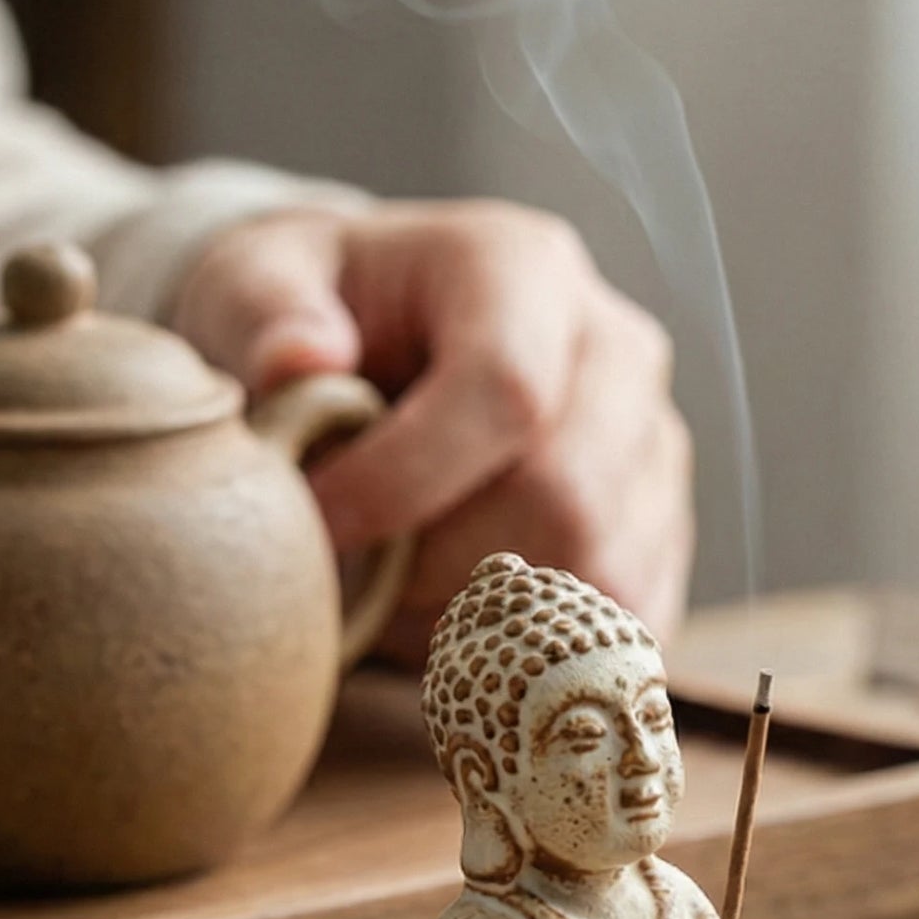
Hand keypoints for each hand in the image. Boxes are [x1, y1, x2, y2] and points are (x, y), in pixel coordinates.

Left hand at [173, 199, 693, 664]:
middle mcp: (616, 352)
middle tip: (358, 570)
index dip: (405, 481)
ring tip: (406, 585)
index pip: (505, 390)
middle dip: (442, 564)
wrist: (383, 351)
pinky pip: (620, 626)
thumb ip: (263, 313)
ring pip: (598, 575)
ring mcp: (654, 449)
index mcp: (525, 270)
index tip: (319, 523)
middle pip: (566, 501)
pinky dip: (536, 649)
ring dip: (486, 612)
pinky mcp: (662, 536)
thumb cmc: (315, 322)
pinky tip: (463, 614)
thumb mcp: (255, 286)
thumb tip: (298, 360)